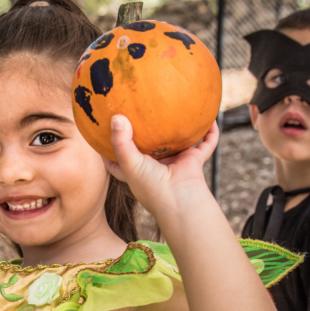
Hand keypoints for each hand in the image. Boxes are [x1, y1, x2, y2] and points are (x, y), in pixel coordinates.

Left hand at [104, 115, 218, 220]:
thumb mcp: (130, 164)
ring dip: (178, 129)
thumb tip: (116, 117)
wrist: (180, 202)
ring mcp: (174, 163)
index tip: (99, 132)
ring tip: (175, 108)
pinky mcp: (192, 161)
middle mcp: (154, 166)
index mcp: (135, 171)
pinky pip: (204, 144)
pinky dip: (209, 134)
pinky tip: (210, 118)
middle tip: (134, 109)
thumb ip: (121, 142)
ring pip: (176, 142)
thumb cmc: (151, 188)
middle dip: (142, 132)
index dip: (107, 148)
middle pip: (147, 147)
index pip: (117, 160)